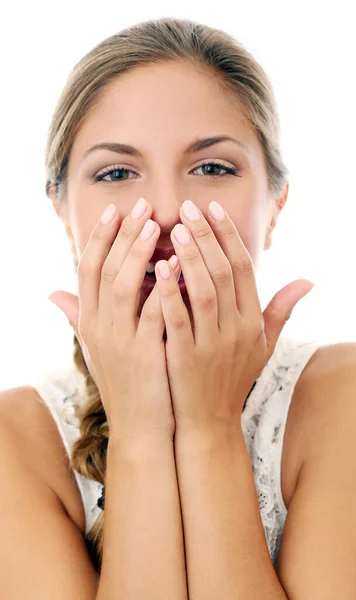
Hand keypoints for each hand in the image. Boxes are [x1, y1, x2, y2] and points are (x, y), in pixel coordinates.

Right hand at [48, 199, 179, 442]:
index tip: (117, 209)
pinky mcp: (144, 353)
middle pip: (104, 269)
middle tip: (142, 205)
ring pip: (123, 284)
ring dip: (138, 252)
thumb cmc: (124, 383)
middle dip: (122, 234)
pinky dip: (163, 286)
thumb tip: (53, 293)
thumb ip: (78, 316)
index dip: (101, 237)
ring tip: (157, 224)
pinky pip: (152, 312)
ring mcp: (119, 340)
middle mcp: (99, 327)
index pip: (88, 268)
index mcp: (90, 321)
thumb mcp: (95, 347)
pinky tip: (178, 264)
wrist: (141, 428)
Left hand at [155, 199, 314, 438]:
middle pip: (224, 272)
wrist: (210, 421)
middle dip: (206, 236)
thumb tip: (307, 281)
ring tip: (174, 229)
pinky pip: (180, 320)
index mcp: (252, 321)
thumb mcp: (263, 345)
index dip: (228, 235)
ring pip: (205, 291)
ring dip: (191, 258)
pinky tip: (160, 269)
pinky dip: (171, 293)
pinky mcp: (186, 358)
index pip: (244, 268)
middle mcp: (236, 329)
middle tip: (187, 208)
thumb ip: (281, 311)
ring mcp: (212, 344)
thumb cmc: (233, 378)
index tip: (212, 208)